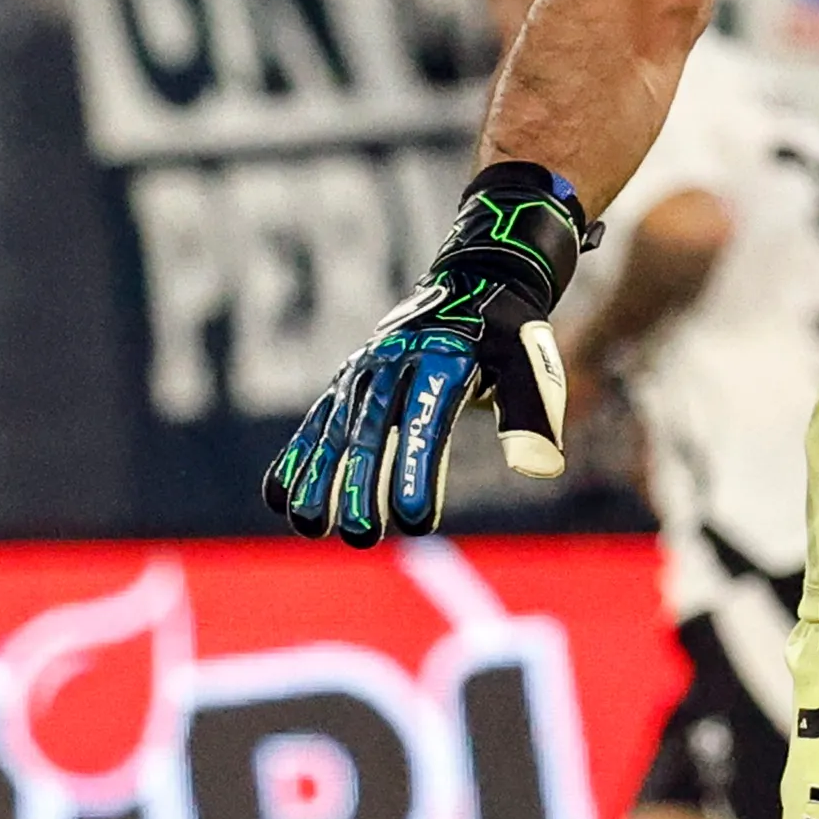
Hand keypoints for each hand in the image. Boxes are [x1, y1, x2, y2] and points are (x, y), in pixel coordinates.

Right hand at [264, 163, 586, 546]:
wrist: (474, 283)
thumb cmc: (508, 337)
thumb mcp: (531, 364)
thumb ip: (530, 414)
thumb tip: (539, 468)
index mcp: (443, 357)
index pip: (427, 420)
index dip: (418, 469)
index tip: (416, 519)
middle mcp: (394, 362)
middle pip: (374, 428)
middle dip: (362, 484)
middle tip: (359, 536)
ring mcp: (365, 371)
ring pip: (337, 427)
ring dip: (319, 477)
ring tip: (307, 525)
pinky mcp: (348, 382)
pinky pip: (317, 421)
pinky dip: (297, 457)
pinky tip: (279, 497)